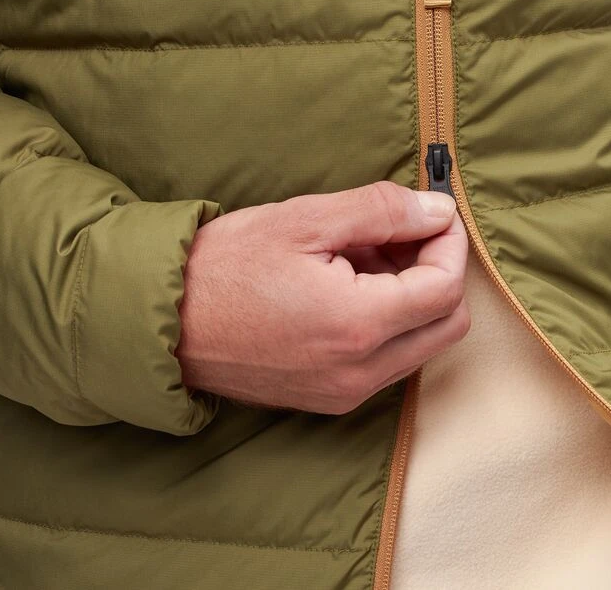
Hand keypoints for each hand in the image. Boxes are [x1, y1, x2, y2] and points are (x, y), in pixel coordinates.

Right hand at [177, 181, 468, 413]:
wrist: (161, 322)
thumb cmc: (224, 265)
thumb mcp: (306, 220)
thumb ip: (383, 211)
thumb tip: (439, 211)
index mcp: (358, 326)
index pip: (447, 288)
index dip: (449, 243)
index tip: (432, 212)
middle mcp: (361, 372)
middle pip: (448, 323)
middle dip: (438, 270)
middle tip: (401, 233)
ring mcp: (346, 393)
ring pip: (423, 343)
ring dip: (413, 295)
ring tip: (365, 254)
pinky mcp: (331, 399)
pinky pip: (390, 360)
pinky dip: (389, 320)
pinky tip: (349, 285)